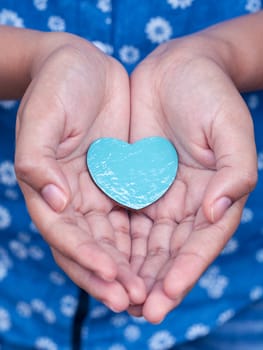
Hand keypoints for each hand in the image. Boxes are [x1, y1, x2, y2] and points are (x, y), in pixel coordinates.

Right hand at [15, 33, 144, 310]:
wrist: (82, 66)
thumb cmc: (57, 86)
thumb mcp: (42, 116)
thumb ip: (37, 160)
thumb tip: (53, 203)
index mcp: (46, 188)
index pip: (64, 234)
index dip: (85, 257)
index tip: (112, 275)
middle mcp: (70, 198)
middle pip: (88, 247)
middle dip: (108, 275)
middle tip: (134, 299)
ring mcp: (95, 192)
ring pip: (111, 240)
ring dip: (127, 268)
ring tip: (147, 291)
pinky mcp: (119, 182)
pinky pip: (130, 218)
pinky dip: (140, 242)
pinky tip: (158, 259)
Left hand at [128, 35, 257, 322]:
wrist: (177, 69)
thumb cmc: (210, 95)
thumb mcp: (231, 129)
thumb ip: (235, 172)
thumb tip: (217, 213)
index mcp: (215, 196)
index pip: (200, 243)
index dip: (184, 271)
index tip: (164, 296)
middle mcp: (187, 202)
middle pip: (171, 252)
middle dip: (155, 282)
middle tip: (137, 312)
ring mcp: (159, 194)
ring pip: (145, 242)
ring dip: (133, 271)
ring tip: (118, 297)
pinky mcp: (134, 181)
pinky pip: (122, 216)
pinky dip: (115, 241)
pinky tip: (103, 261)